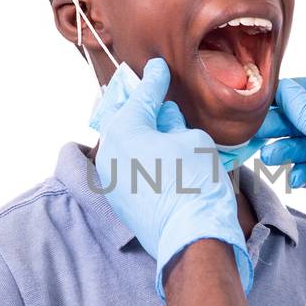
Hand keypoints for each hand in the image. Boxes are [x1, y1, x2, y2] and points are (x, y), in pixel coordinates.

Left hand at [95, 58, 251, 296]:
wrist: (191, 238)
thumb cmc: (196, 183)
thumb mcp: (193, 140)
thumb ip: (174, 123)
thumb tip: (165, 120)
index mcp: (124, 129)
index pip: (142, 96)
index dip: (153, 80)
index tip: (156, 67)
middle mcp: (109, 152)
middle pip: (124, 119)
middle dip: (139, 105)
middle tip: (152, 93)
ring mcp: (110, 179)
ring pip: (124, 145)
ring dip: (140, 134)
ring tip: (160, 126)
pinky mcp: (119, 200)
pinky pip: (127, 167)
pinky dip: (141, 157)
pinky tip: (159, 156)